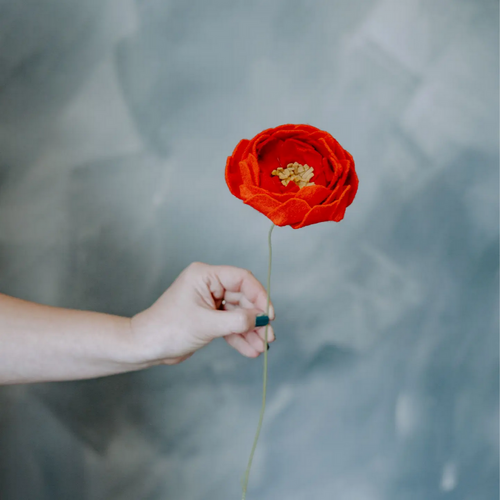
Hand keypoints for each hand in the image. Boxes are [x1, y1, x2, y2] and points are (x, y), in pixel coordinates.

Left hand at [130, 262, 274, 364]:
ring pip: (238, 313)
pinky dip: (240, 337)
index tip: (269, 315)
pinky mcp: (208, 318)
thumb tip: (262, 319)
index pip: (242, 278)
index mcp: (205, 275)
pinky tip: (251, 350)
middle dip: (256, 318)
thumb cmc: (168, 329)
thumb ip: (237, 321)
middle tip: (269, 336)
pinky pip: (230, 324)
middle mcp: (209, 285)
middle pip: (243, 298)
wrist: (146, 347)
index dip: (259, 295)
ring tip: (262, 347)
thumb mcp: (206, 324)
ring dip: (250, 330)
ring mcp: (209, 302)